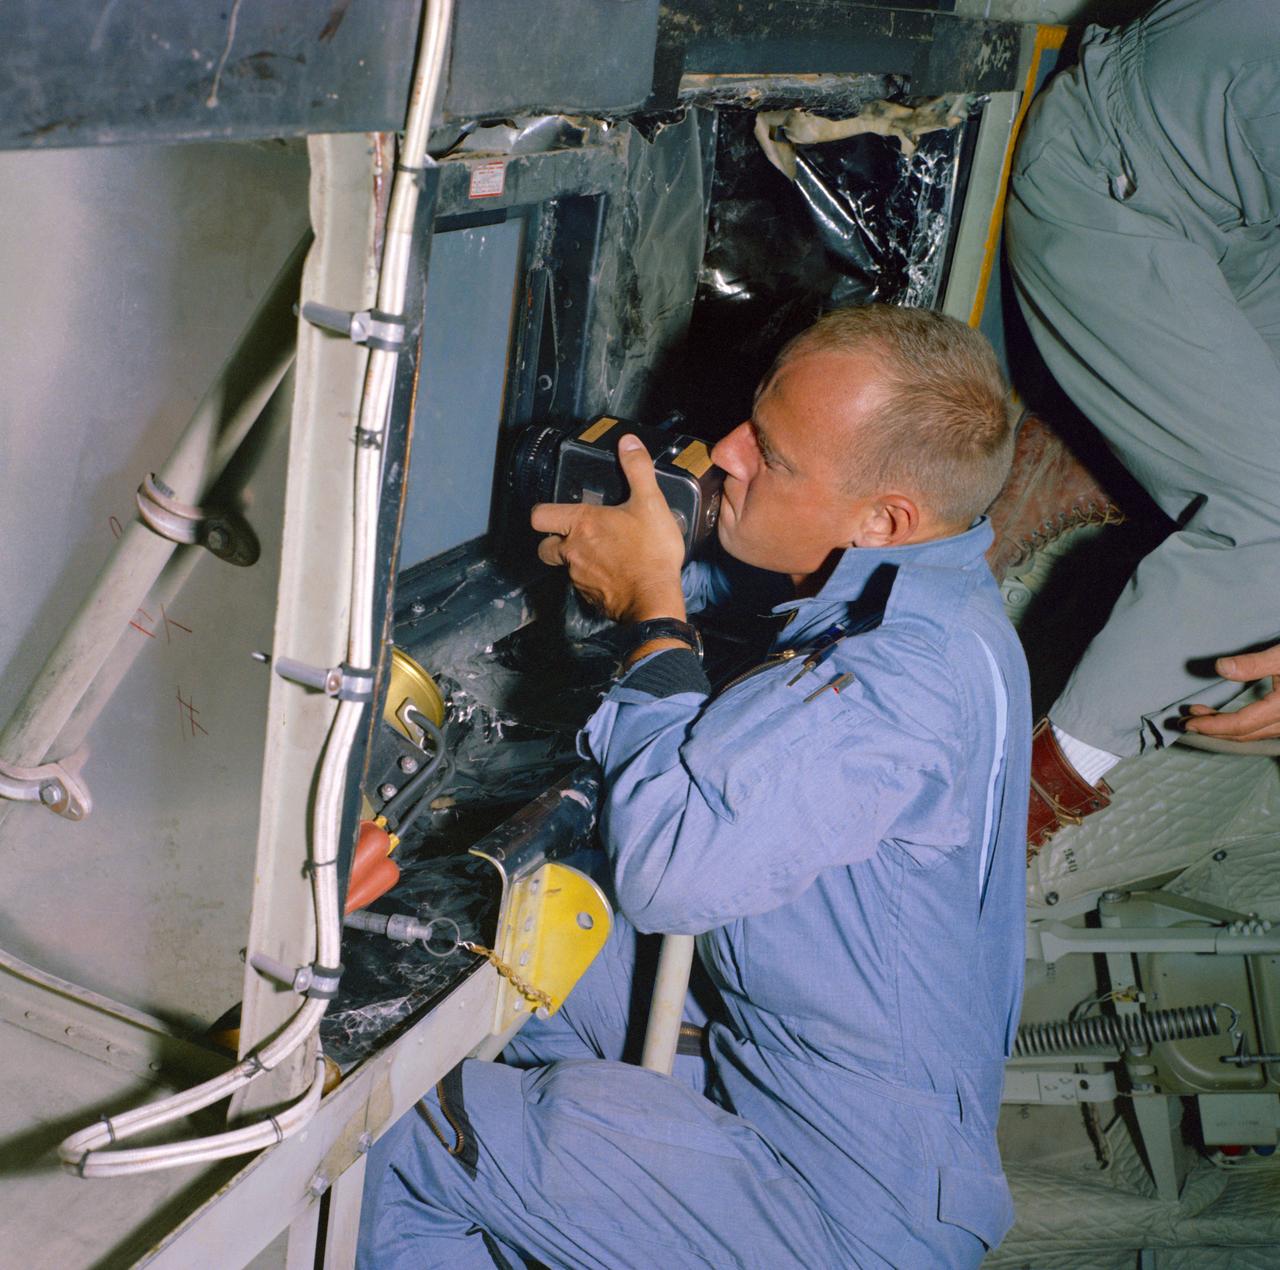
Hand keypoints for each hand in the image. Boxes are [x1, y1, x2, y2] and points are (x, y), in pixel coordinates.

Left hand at [531, 434, 687, 623]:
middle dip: (553, 541)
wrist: (655, 600)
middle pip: (544, 547)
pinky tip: (614, 575)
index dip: (543, 514)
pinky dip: (594, 580)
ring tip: (603, 554)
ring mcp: (579, 577)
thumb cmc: (651, 552)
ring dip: (577, 561)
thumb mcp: (650, 502)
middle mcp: (572, 552)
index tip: (557, 512)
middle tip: (574, 535)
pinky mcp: (590, 598)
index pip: (539, 516)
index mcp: (581, 524)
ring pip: (565, 567)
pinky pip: (583, 586)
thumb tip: (628, 442)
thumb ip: (638, 469)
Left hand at [1184, 643, 1279, 740]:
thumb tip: (1220, 667)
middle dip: (1213, 729)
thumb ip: (1254, 663)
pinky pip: (1261, 728)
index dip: (1213, 725)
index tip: (1188, 723)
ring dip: (1224, 727)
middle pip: (1244, 733)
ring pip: (1253, 732)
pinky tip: (1223, 715)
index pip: (1241, 724)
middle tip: (1186, 721)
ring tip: (1198, 714)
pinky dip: (1239, 725)